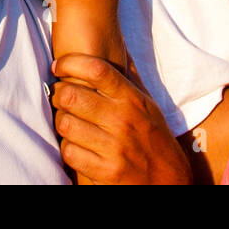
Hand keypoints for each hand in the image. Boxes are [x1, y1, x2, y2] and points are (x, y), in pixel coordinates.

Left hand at [51, 53, 191, 184]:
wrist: (169, 181)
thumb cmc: (155, 139)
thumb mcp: (149, 105)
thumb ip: (131, 78)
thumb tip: (120, 47)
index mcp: (132, 99)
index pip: (96, 69)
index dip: (70, 62)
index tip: (58, 67)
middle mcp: (122, 120)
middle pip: (71, 95)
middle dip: (58, 95)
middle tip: (60, 97)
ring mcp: (114, 147)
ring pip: (65, 124)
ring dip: (62, 123)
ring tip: (68, 122)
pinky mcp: (105, 171)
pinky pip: (69, 152)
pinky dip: (68, 148)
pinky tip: (76, 146)